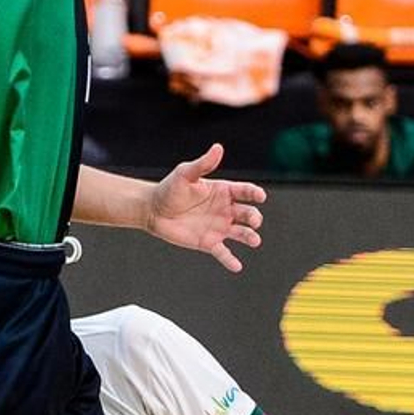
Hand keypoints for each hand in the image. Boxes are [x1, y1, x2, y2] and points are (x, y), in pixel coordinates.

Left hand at [147, 145, 264, 271]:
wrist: (153, 210)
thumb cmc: (170, 189)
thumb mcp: (185, 174)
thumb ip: (203, 164)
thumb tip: (218, 148)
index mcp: (223, 191)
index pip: (245, 191)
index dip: (254, 193)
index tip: (260, 196)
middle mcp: (225, 210)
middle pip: (247, 214)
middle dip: (254, 217)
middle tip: (254, 221)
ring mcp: (219, 227)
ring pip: (241, 233)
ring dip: (250, 237)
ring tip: (254, 241)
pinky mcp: (208, 243)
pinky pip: (223, 253)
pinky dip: (230, 260)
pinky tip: (237, 266)